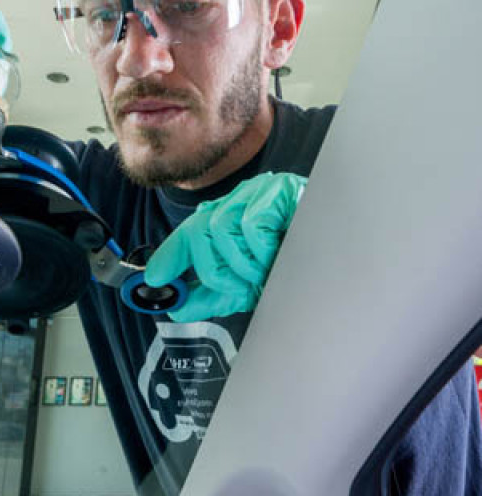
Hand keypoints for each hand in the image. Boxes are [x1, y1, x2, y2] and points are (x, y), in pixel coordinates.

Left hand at [143, 172, 306, 321]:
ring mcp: (257, 193)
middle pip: (199, 231)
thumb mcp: (248, 286)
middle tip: (242, 287)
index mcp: (230, 221)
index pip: (189, 232)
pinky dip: (261, 247)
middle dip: (215, 269)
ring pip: (220, 228)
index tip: (155, 279)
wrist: (340, 256)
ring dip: (244, 262)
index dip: (169, 254)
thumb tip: (177, 306)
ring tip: (269, 270)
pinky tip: (280, 252)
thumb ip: (212, 296)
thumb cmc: (297, 266)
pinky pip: (249, 223)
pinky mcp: (277, 189)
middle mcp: (239, 203)